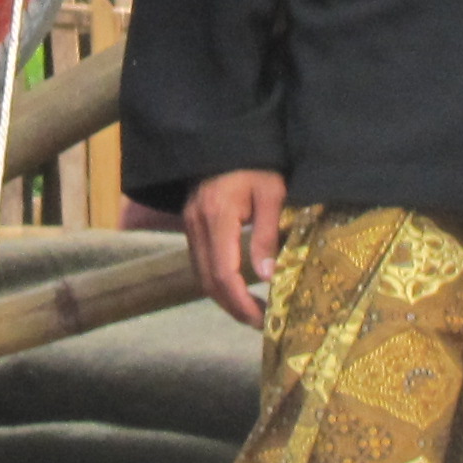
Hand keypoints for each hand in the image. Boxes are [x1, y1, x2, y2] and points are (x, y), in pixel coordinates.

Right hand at [186, 168, 288, 327]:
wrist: (227, 140)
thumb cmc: (256, 163)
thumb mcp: (272, 194)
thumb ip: (268, 235)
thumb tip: (268, 277)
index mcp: (218, 216)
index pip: (225, 273)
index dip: (242, 302)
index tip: (263, 318)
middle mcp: (197, 225)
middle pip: (209, 281)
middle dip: (233, 307)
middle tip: (260, 322)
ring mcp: (190, 225)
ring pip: (201, 275)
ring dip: (225, 298)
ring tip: (252, 310)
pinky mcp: (191, 225)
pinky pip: (200, 263)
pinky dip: (218, 282)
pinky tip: (238, 287)